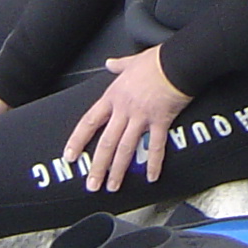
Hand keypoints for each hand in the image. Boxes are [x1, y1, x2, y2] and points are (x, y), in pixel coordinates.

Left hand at [64, 48, 191, 192]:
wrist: (176, 62)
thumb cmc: (156, 61)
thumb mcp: (131, 61)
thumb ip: (119, 66)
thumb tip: (110, 63)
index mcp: (114, 97)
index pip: (89, 122)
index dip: (78, 140)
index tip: (70, 156)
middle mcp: (124, 110)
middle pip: (106, 143)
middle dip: (98, 166)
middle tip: (92, 184)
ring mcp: (142, 117)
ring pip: (125, 149)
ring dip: (118, 170)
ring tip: (113, 186)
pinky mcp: (160, 121)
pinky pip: (155, 147)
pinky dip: (154, 163)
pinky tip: (151, 177)